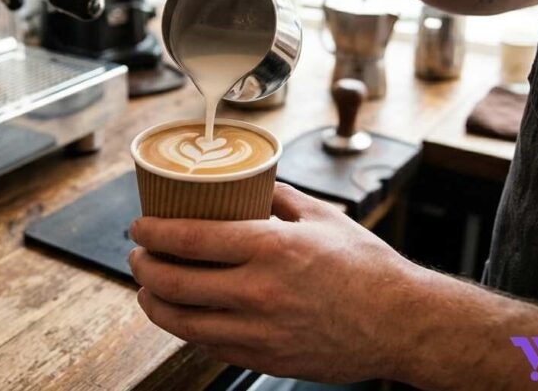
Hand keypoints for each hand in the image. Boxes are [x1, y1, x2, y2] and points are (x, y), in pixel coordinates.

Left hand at [128, 183, 421, 382]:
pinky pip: (209, 345)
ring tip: (148, 288)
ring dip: (154, 302)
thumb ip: (278, 196)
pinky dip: (187, 329)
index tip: (139, 227)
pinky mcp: (263, 358)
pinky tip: (184, 315)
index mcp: (271, 248)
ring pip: (182, 322)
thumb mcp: (323, 217)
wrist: (400, 323)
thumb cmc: (367, 269)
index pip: (189, 238)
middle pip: (174, 282)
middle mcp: (258, 291)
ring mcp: (259, 331)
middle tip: (137, 256)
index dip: (152, 232)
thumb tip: (249, 181)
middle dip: (143, 267)